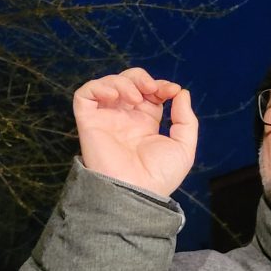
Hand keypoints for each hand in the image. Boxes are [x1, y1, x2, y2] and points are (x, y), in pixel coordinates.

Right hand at [72, 67, 197, 196]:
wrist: (136, 192)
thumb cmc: (159, 177)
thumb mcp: (183, 148)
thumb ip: (186, 120)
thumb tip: (181, 93)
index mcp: (145, 125)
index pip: (150, 94)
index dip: (161, 85)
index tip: (173, 91)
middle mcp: (125, 119)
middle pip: (129, 82)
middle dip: (141, 78)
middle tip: (152, 89)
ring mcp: (106, 119)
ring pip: (108, 84)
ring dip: (124, 82)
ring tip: (135, 99)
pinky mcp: (89, 122)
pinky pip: (85, 94)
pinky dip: (99, 87)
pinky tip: (114, 96)